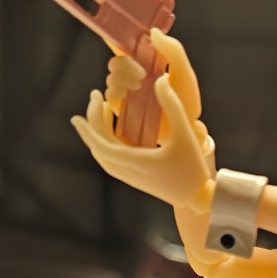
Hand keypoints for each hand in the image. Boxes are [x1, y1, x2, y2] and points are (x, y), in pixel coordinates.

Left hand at [72, 29, 214, 207]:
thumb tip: (161, 80)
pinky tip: (115, 129)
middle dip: (92, 123)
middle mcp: (128, 171)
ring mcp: (130, 177)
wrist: (198, 198)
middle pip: (98, 148)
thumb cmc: (193, 168)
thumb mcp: (185, 134)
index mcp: (135, 161)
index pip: (101, 144)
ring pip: (103, 155)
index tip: (78, 112)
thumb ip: (172, 105)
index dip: (88, 128)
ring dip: (98, 134)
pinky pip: (111, 160)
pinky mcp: (135, 179)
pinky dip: (107, 144)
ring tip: (103, 112)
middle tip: (96, 98)